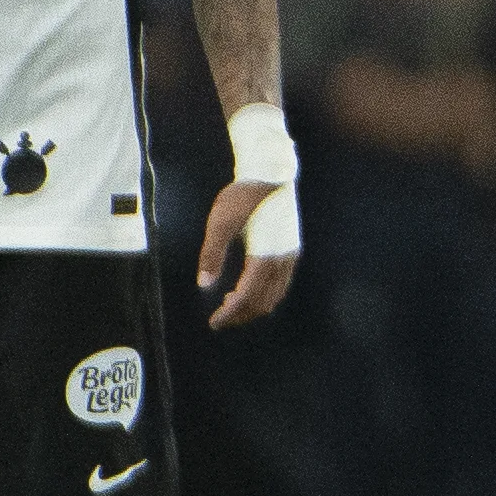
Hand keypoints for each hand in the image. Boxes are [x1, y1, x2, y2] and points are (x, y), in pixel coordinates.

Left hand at [194, 178, 297, 328]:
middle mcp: (282, 260)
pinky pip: (281, 284)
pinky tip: (249, 287)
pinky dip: (266, 295)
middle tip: (220, 319)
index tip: (215, 322)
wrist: (270, 172)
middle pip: (263, 301)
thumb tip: (204, 284)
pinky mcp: (292, 248)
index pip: (247, 297)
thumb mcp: (220, 223)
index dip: (231, 313)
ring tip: (232, 305)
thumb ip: (212, 255)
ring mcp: (290, 255)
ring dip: (254, 306)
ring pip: (275, 295)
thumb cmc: (243, 195)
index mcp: (264, 256)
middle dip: (241, 314)